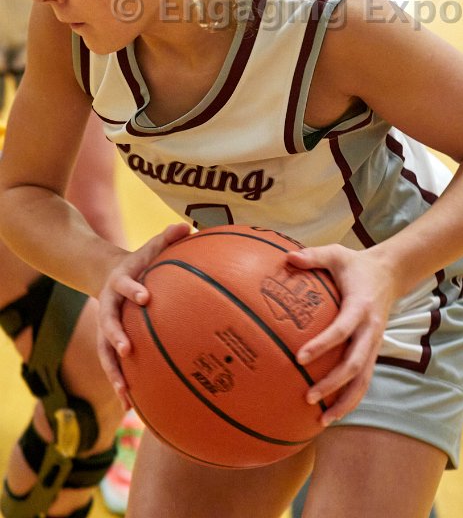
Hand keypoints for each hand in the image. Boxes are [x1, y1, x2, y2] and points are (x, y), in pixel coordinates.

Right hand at [96, 222, 190, 405]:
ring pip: (105, 353)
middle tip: (128, 350)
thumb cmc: (139, 263)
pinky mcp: (110, 344)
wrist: (106, 274)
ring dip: (114, 373)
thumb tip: (186, 226)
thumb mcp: (150, 248)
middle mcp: (108, 308)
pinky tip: (132, 408)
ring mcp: (106, 328)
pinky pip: (113, 366)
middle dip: (115, 337)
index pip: (124, 285)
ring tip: (125, 395)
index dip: (133, 290)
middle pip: (107, 324)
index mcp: (119, 283)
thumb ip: (166, 238)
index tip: (145, 296)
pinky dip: (121, 384)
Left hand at [286, 243, 397, 425]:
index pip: (342, 330)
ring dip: (345, 401)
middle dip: (333, 384)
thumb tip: (287, 257)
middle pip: (355, 364)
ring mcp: (373, 344)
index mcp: (360, 307)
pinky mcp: (372, 351)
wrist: (390, 273)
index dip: (323, 345)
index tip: (300, 358)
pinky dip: (350, 399)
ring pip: (363, 380)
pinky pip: (363, 379)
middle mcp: (370, 330)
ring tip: (322, 421)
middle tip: (308, 398)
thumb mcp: (336, 254)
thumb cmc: (356, 264)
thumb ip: (313, 256)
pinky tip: (331, 414)